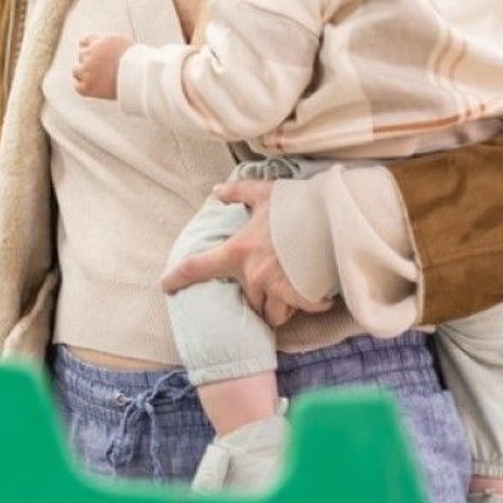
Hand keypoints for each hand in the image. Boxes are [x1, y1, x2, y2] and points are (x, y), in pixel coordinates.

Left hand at [72, 33, 132, 99]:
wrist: (140, 78)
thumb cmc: (137, 62)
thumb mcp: (123, 43)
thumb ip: (108, 43)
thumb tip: (101, 44)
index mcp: (99, 42)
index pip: (85, 41)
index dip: (90, 47)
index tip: (93, 52)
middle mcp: (90, 54)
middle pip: (82, 55)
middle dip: (90, 60)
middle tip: (101, 68)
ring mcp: (87, 70)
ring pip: (76, 70)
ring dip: (84, 73)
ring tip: (98, 78)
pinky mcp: (87, 86)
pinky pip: (78, 86)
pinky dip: (84, 87)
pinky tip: (93, 87)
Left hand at [158, 179, 332, 326]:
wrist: (336, 216)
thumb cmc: (299, 204)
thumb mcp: (264, 193)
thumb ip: (237, 193)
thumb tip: (217, 191)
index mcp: (238, 250)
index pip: (198, 267)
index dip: (178, 277)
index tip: (165, 285)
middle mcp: (253, 273)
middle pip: (249, 299)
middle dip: (262, 294)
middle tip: (277, 280)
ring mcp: (276, 287)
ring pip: (271, 312)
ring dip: (281, 305)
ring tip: (295, 289)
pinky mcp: (300, 296)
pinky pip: (297, 311)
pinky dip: (307, 304)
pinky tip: (316, 293)